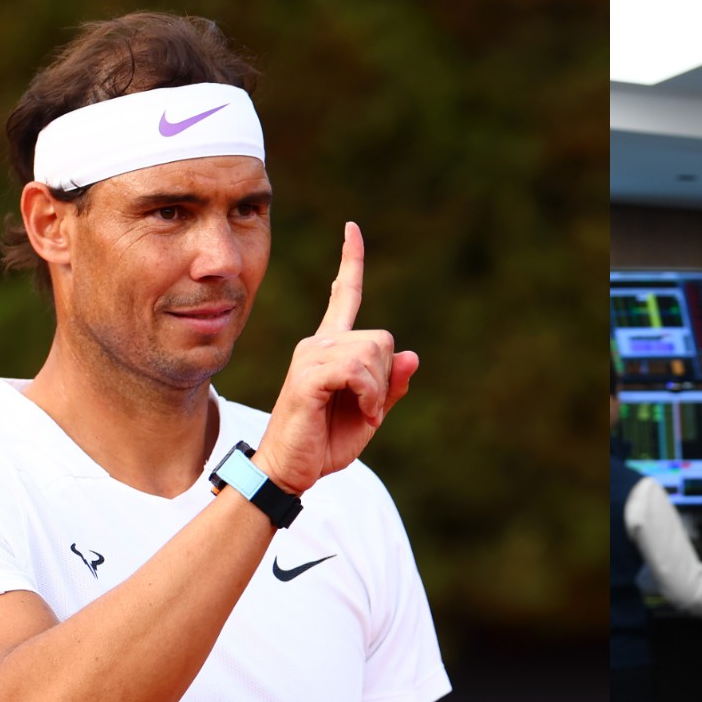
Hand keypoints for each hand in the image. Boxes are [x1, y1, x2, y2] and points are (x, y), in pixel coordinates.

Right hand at [255, 223, 417, 494]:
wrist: (289, 471)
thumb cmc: (323, 443)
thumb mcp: (368, 414)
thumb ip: (389, 386)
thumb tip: (412, 356)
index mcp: (331, 348)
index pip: (343, 296)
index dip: (351, 263)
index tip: (352, 229)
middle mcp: (317, 343)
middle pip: (381, 339)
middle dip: (385, 379)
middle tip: (368, 409)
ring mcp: (310, 356)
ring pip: (372, 355)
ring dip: (378, 393)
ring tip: (361, 414)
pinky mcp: (308, 375)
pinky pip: (357, 371)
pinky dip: (370, 397)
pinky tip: (363, 414)